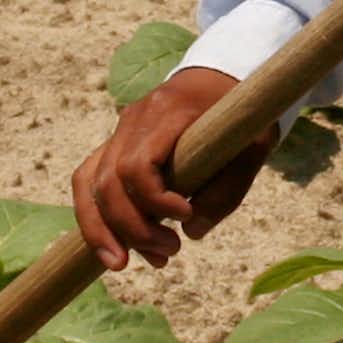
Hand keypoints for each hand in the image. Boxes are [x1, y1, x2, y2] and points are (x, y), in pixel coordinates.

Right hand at [72, 67, 272, 270]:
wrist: (223, 78)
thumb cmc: (242, 114)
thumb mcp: (253, 147)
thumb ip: (227, 190)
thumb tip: (190, 234)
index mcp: (168, 112)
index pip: (137, 164)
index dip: (155, 200)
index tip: (186, 215)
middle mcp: (134, 119)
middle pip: (108, 181)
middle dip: (132, 227)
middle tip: (170, 252)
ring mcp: (119, 131)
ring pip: (89, 184)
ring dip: (103, 230)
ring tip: (126, 264)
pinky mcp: (115, 145)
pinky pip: (88, 181)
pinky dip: (95, 217)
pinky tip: (112, 248)